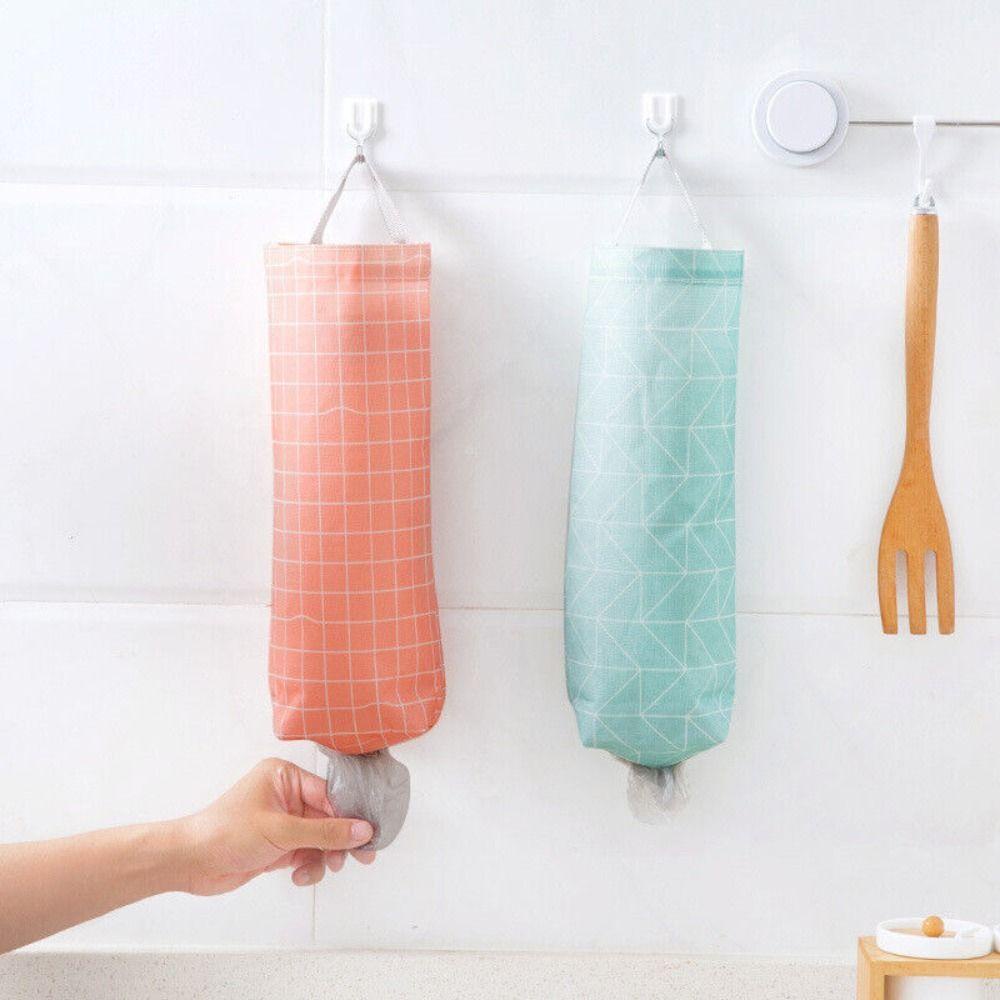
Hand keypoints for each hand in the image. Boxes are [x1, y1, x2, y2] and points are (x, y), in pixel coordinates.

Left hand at [172, 758, 376, 894]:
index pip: (328, 793)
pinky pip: (306, 854)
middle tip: (360, 858)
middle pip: (328, 817)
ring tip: (320, 868)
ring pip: (319, 839)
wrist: (190, 863)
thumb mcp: (282, 831)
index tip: (369, 833)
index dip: (349, 814)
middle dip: (338, 840)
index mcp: (284, 777)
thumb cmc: (226, 833)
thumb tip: (363, 830)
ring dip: (322, 856)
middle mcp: (285, 796)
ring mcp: (282, 822)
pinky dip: (309, 866)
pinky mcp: (277, 845)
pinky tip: (300, 876)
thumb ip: (325, 832)